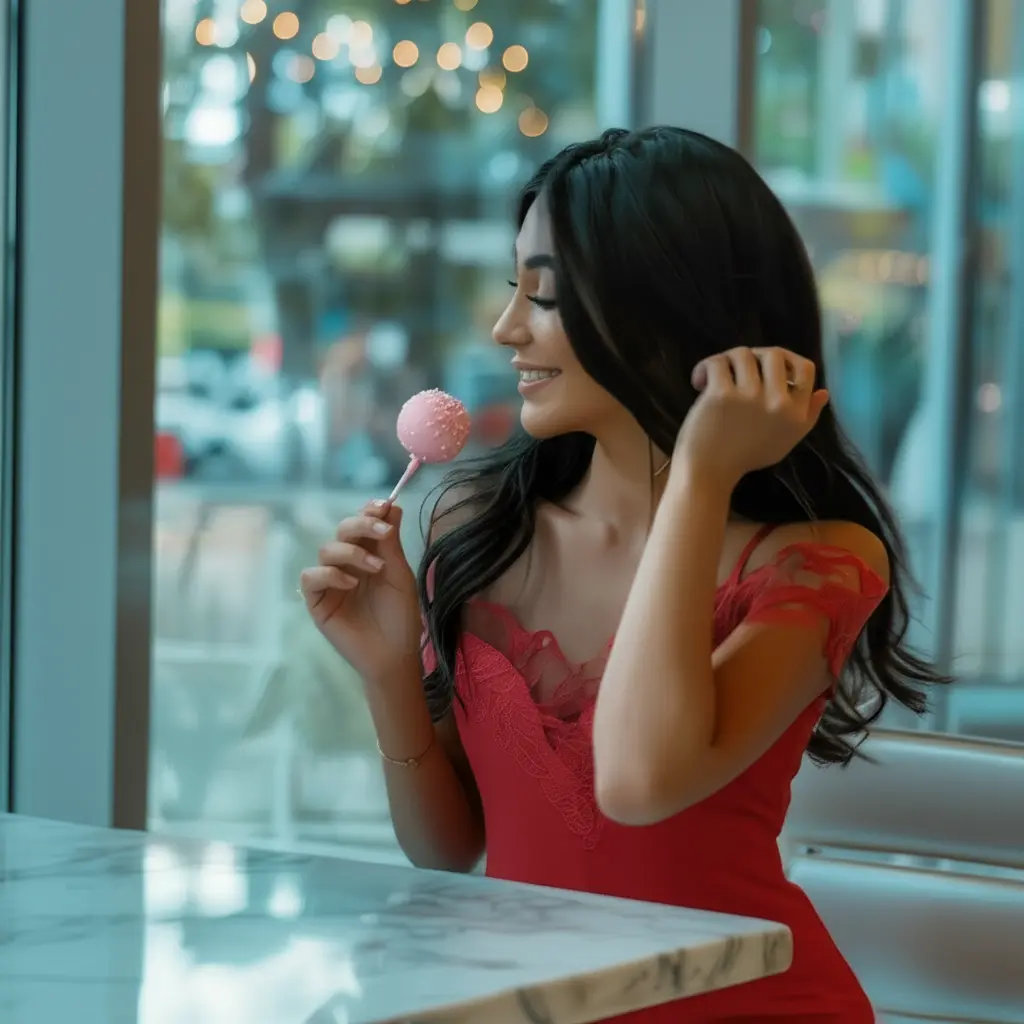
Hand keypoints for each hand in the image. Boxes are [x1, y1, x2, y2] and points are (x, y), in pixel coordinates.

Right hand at [299, 501, 421, 685]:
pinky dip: (330, 574)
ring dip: (352, 552)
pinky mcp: (317, 601)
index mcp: (368, 555)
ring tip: (375, 569)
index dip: (369, 510)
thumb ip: (391, 543)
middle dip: (361, 524)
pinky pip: (310, 577)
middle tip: (382, 532)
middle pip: (342, 529)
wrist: (394, 655)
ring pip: (326, 549)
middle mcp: (347, 564)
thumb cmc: (400, 617)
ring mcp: (330, 582)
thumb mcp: (400, 576)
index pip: (361, 523)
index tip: (383, 506)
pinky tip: (351, 584)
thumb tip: (393, 505)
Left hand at [675, 346, 828, 488]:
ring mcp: (750, 396)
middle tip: (739, 370)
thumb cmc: (746, 458)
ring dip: (728, 360)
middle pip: (775, 354)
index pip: (806, 369)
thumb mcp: (786, 441)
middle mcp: (778, 403)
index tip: (767, 371)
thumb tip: (823, 392)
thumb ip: (807, 416)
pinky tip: (699, 382)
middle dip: (756, 356)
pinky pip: (718, 362)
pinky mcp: (722, 394)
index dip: (787, 362)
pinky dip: (705, 366)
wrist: (709, 472)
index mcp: (797, 414)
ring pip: (744, 353)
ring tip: (717, 377)